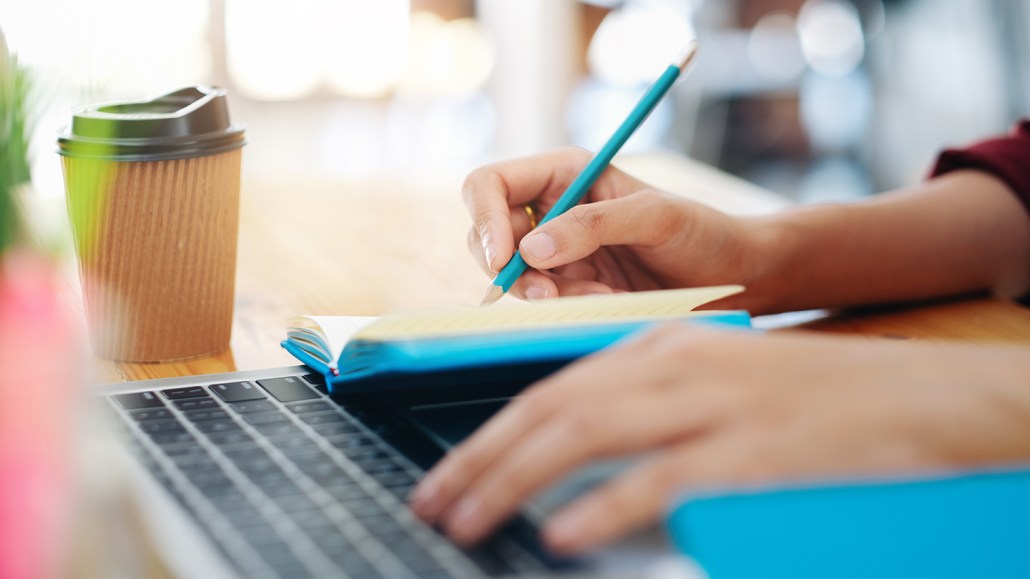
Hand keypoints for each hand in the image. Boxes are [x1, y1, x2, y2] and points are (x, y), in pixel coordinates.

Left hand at [409, 325, 1029, 553]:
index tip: (447, 476)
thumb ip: (647, 403)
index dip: (490, 435)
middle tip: (433, 502)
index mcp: (661, 346)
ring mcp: (714, 403)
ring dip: (514, 480)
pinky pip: (662, 478)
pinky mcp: (752, 449)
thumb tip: (572, 449)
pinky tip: (559, 531)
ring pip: (588, 433)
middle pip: (553, 408)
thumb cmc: (809, 400)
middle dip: (481, 458)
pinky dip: (603, 505)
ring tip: (467, 521)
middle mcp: (677, 364)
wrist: (915, 397)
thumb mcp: (714, 382)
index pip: (552, 388)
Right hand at [462, 148, 765, 302]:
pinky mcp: (569, 286)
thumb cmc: (701, 232)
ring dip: (548, 294)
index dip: (484, 218)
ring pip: (512, 277)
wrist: (731, 276)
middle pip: (487, 236)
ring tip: (603, 296)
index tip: (503, 257)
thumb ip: (594, 225)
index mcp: (564, 173)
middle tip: (548, 295)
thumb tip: (530, 251)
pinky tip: (609, 302)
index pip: (490, 184)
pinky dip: (568, 308)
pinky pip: (544, 302)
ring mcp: (556, 250)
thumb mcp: (656, 218)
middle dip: (509, 269)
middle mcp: (550, 209)